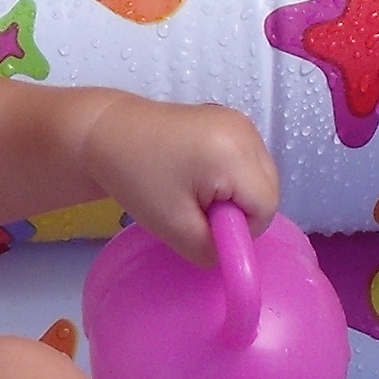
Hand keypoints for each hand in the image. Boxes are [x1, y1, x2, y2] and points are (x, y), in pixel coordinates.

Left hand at [83, 97, 280, 263]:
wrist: (108, 134)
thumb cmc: (136, 178)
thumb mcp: (173, 226)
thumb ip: (210, 249)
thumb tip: (232, 258)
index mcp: (233, 153)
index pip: (267, 206)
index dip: (241, 228)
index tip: (205, 226)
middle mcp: (245, 131)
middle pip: (270, 189)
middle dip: (241, 211)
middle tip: (198, 211)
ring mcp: (240, 122)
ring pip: (262, 176)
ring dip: (237, 195)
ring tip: (195, 192)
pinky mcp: (232, 121)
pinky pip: (250, 162)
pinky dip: (233, 178)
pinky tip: (200, 177)